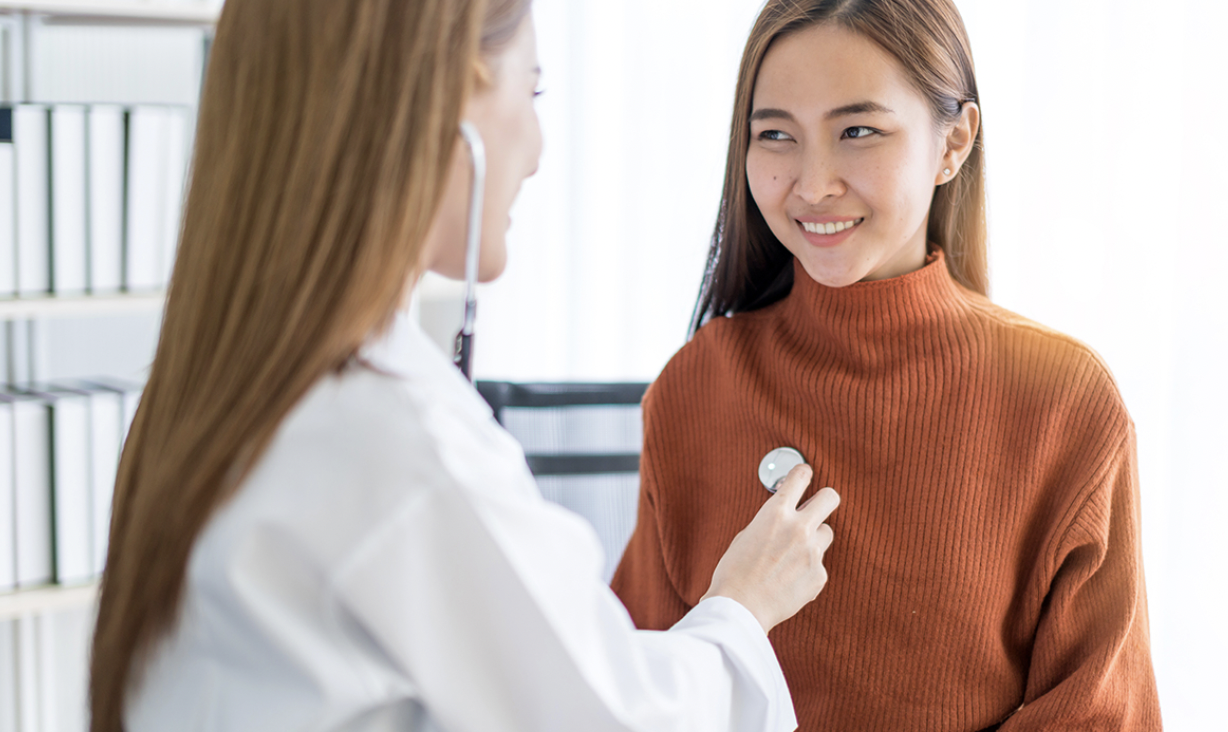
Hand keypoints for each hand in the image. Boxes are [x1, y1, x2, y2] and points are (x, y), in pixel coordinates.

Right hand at [701, 464, 838, 633]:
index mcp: (775, 512)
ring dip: (814, 538)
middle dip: (824, 499)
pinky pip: (819, 563)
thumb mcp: (747, 535)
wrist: (740, 608)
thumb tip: (786, 516)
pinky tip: (789, 579)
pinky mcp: (819, 575)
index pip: (801, 476)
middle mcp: (798, 528)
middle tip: (816, 506)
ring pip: (827, 532)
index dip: (803, 474)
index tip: (803, 476)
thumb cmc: (734, 573)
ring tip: (793, 553)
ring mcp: (812, 552)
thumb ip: (771, 521)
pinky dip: (808, 568)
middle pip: (830, 497)